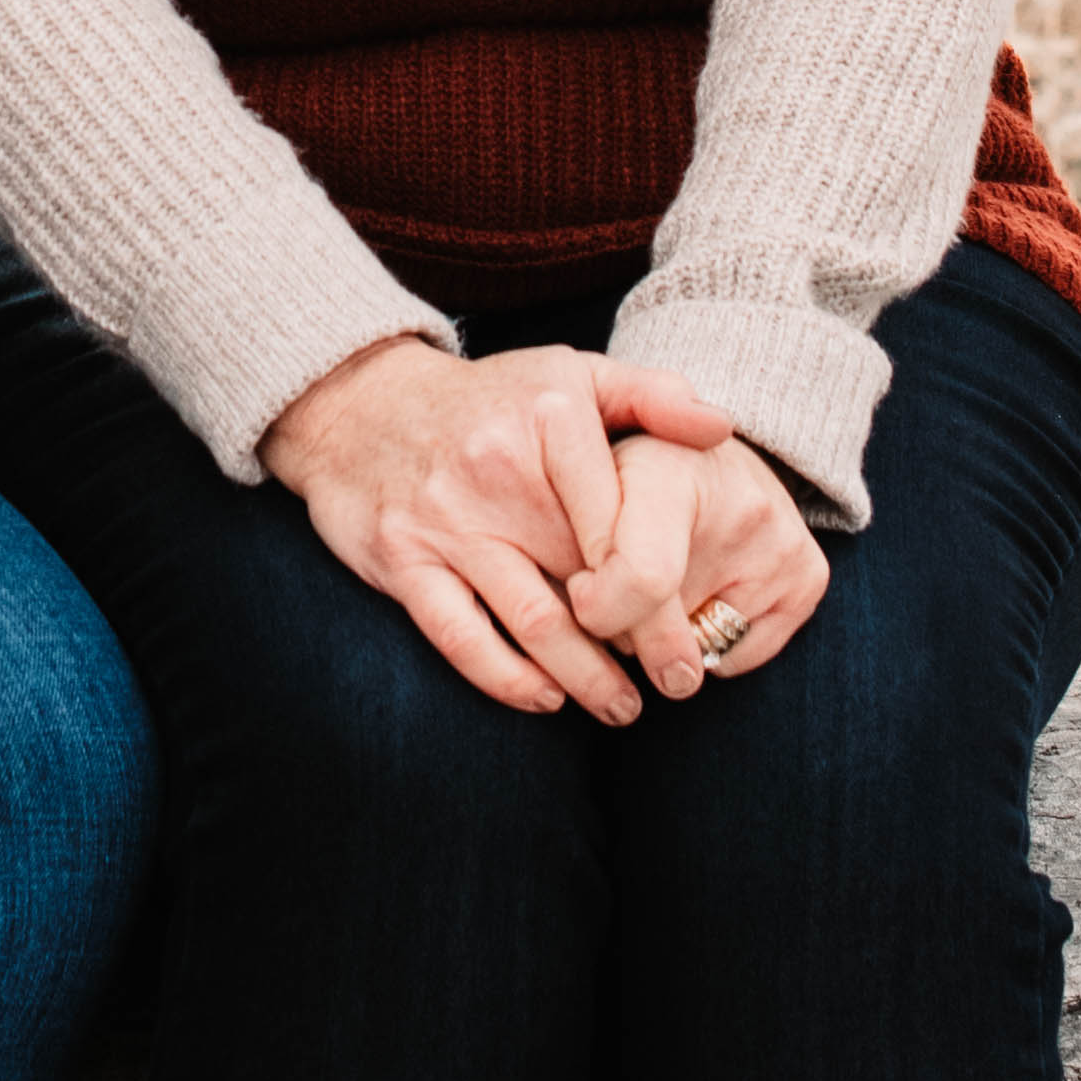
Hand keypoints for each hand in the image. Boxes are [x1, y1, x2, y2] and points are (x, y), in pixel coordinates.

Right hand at [256, 337, 734, 718]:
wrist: (358, 402)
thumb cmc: (487, 400)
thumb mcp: (569, 372)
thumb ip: (651, 395)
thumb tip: (722, 429)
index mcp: (550, 419)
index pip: (627, 524)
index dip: (665, 589)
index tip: (694, 624)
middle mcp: (497, 469)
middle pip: (590, 581)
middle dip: (639, 643)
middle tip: (677, 681)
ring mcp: (446, 518)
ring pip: (535, 621)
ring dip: (586, 678)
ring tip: (624, 708)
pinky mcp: (402, 558)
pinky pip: (462, 636)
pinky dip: (508, 679)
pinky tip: (545, 698)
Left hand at [566, 427, 828, 699]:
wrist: (699, 447)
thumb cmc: (623, 478)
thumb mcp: (579, 497)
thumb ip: (581, 561)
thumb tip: (653, 666)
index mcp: (669, 472)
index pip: (645, 578)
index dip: (602, 609)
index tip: (583, 599)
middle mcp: (743, 505)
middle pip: (666, 629)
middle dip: (624, 626)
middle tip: (616, 581)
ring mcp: (784, 545)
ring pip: (697, 652)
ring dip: (663, 637)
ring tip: (662, 573)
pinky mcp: (810, 577)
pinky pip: (733, 658)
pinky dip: (702, 644)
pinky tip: (697, 588)